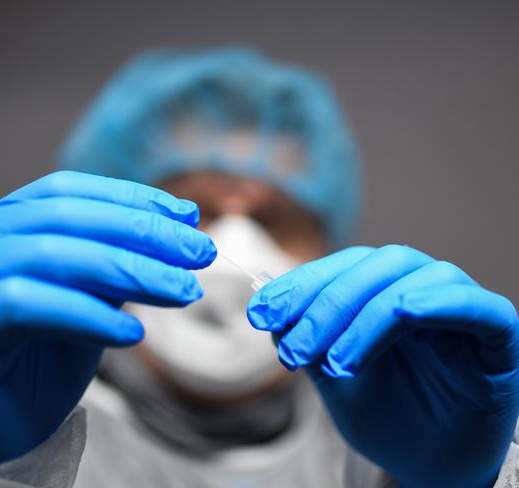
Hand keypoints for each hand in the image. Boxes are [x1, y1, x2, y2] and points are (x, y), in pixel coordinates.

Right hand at [0, 171, 215, 464]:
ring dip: (128, 270)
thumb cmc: (37, 364)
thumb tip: (177, 235)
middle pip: (65, 218)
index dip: (130, 198)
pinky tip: (133, 335)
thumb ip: (114, 267)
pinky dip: (87, 316)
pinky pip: (25, 305)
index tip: (187, 215)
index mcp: (0, 225)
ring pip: (50, 254)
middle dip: (141, 232)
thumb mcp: (87, 303)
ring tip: (182, 290)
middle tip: (200, 252)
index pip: (68, 192)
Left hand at [247, 245, 518, 487]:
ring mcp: (459, 307)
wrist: (433, 466)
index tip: (262, 312)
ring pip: (411, 280)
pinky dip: (436, 302)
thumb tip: (269, 308)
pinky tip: (403, 313)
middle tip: (295, 350)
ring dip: (365, 315)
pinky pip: (474, 306)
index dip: (301, 284)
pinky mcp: (498, 334)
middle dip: (326, 304)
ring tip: (337, 364)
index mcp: (381, 292)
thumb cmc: (386, 417)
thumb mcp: (332, 377)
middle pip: (373, 265)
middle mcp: (419, 288)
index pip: (342, 268)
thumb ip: (306, 339)